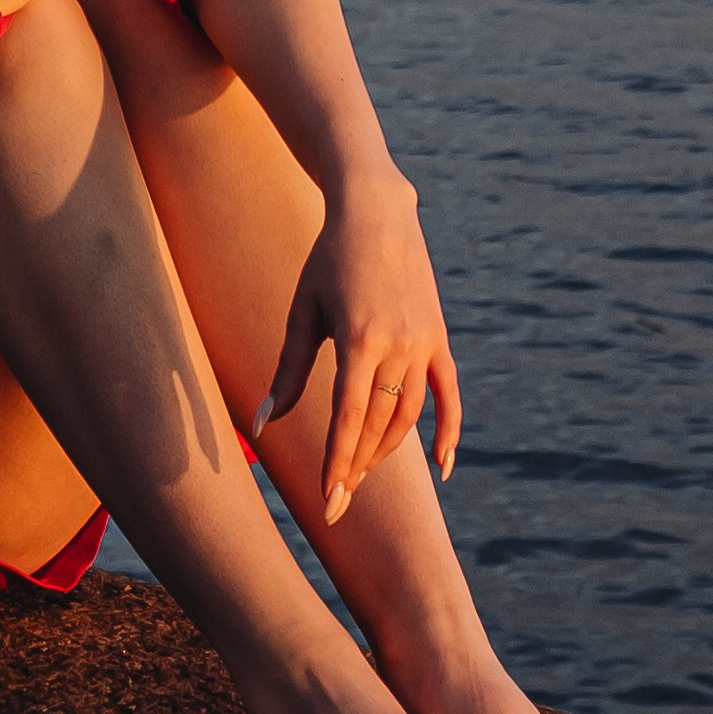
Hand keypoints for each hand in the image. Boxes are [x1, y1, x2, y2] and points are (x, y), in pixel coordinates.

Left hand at [257, 167, 462, 519]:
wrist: (377, 211)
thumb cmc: (329, 260)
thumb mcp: (304, 312)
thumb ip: (289, 372)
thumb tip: (263, 425)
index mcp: (360, 339)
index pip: (349, 418)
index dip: (338, 463)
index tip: (328, 502)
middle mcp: (398, 344)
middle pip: (378, 423)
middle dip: (356, 466)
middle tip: (337, 499)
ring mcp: (424, 341)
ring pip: (408, 415)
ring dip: (385, 450)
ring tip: (361, 474)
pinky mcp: (439, 337)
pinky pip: (448, 393)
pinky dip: (448, 431)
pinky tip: (442, 466)